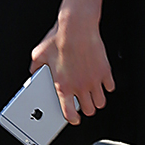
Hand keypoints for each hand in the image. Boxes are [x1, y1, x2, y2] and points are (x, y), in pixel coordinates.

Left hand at [30, 0, 114, 125]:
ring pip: (101, 102)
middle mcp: (80, 86)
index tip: (73, 118)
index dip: (72, 119)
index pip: (69, 114)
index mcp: (63, 86)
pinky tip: (102, 81)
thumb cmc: (59, 38)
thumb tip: (34, 72)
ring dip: (97, 100)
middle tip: (83, 102)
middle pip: (89, 110)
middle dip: (86, 108)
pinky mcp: (104, 71)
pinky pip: (110, 87)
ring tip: (93, 94)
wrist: (77, 26)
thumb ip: (36, 67)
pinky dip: (107, 86)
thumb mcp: (39, 53)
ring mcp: (94, 80)